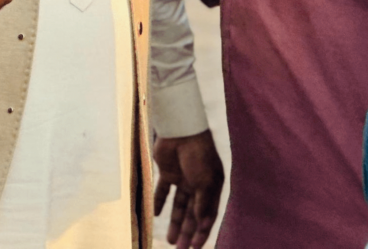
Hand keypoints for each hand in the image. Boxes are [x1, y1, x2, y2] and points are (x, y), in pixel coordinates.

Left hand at [154, 129, 223, 247]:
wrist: (181, 130)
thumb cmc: (198, 154)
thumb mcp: (205, 181)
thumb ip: (203, 203)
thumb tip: (201, 222)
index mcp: (212, 186)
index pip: (207, 214)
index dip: (202, 232)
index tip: (195, 248)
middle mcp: (198, 184)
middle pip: (193, 213)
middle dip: (188, 232)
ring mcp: (182, 178)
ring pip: (179, 205)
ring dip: (175, 222)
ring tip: (170, 240)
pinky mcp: (167, 172)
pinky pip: (163, 191)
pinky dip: (159, 202)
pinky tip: (155, 215)